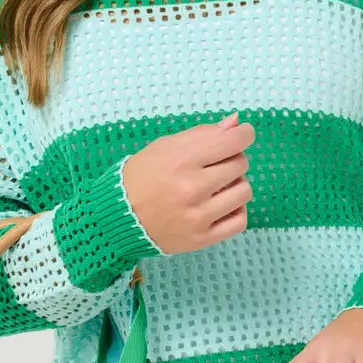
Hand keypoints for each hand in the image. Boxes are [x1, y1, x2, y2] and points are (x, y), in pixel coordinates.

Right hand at [121, 113, 253, 253]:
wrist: (118, 217)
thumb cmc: (141, 176)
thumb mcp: (165, 146)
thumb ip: (202, 134)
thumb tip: (236, 123)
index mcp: (182, 159)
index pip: (234, 141)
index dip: (244, 134)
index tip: (242, 135)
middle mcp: (192, 188)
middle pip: (240, 164)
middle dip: (233, 159)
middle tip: (217, 163)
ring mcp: (198, 216)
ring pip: (244, 192)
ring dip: (236, 184)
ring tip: (219, 186)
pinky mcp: (201, 239)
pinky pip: (239, 221)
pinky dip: (236, 210)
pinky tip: (223, 205)